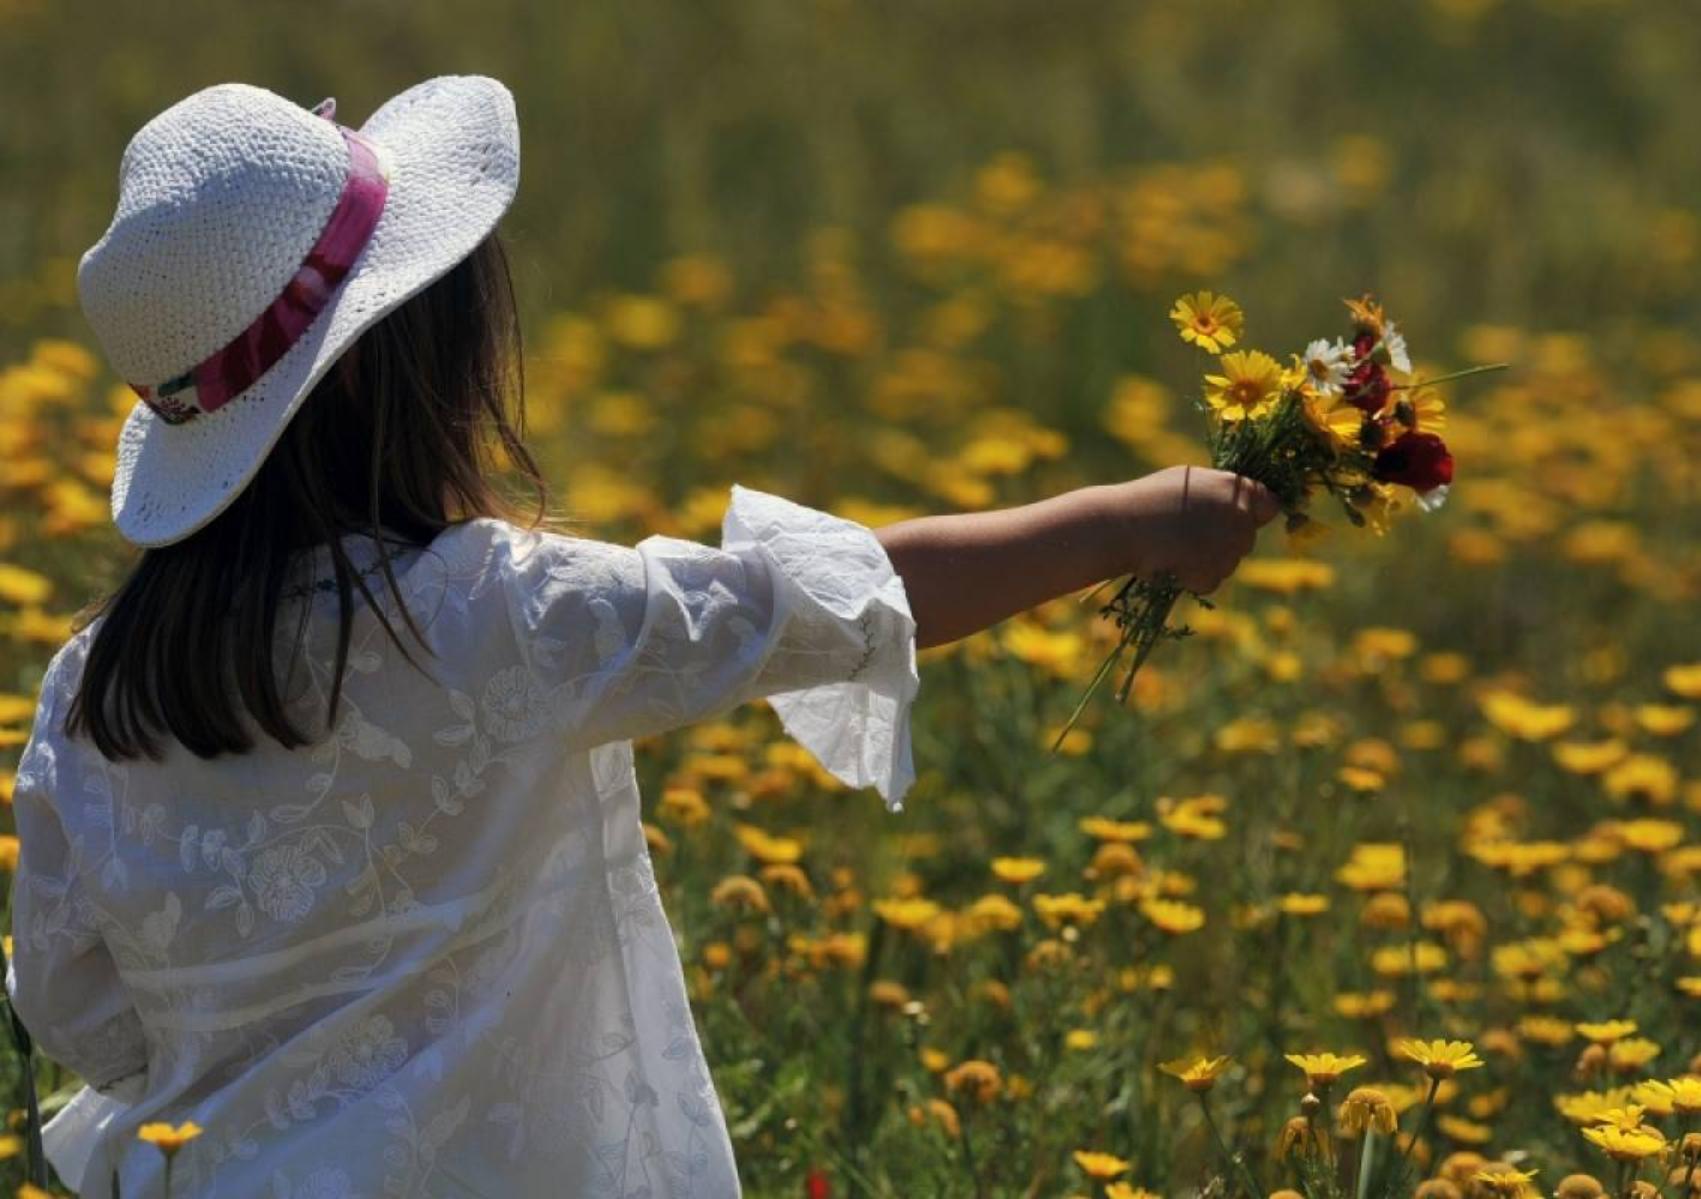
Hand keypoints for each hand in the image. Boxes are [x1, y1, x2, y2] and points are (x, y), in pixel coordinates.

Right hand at [1105, 465, 1281, 593]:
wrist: (1123, 525)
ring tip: (1174, 548)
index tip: (1235, 521)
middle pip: (1246, 538)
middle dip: (1224, 542)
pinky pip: (1210, 581)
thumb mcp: (1189, 481)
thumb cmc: (1148, 499)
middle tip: (1190, 537)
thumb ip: (1218, 491)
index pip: (1270, 504)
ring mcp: (1228, 546)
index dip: (1254, 514)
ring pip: (1228, 563)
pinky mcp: (1214, 572)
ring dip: (1206, 561)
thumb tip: (1234, 502)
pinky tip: (1172, 564)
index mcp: (1235, 487)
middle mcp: (1239, 516)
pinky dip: (1193, 579)